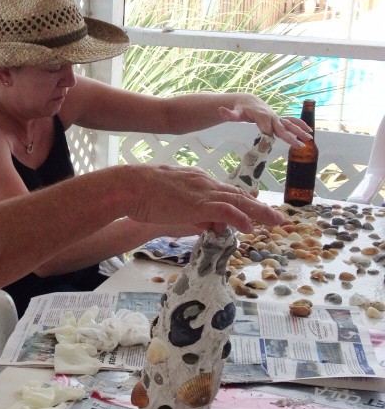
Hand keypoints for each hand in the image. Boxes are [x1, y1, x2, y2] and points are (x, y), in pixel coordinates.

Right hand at [129, 164, 283, 233]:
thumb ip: (190, 214)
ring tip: (275, 221)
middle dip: (259, 207)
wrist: (131, 186)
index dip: (242, 202)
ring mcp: (203, 193)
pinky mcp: (199, 203)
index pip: (225, 192)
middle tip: (276, 216)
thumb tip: (207, 226)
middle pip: (238, 195)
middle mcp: (204, 184)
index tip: (255, 207)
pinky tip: (250, 227)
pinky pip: (226, 211)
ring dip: (259, 212)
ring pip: (238, 201)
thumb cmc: (142, 195)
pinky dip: (240, 218)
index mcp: (197, 181)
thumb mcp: (170, 204)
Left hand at [219, 96, 311, 146]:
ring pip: (290, 124)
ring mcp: (276, 117)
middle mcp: (271, 116)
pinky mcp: (279, 119)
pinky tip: (309, 132)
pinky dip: (300, 125)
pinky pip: (291, 121)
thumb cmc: (239, 109)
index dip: (268, 134)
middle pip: (281, 128)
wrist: (248, 100)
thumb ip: (228, 114)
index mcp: (261, 116)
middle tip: (298, 145)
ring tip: (309, 139)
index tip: (271, 142)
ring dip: (299, 131)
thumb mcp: (233, 113)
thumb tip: (221, 110)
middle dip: (289, 136)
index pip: (266, 128)